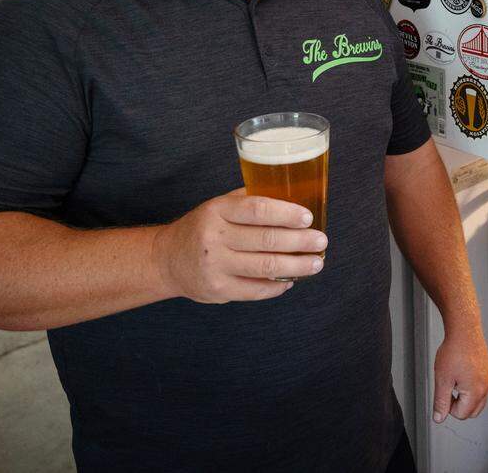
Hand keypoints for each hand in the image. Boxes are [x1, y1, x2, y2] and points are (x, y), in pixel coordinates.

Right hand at [151, 188, 327, 303]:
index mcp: (217, 210)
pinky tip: (290, 280)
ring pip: (265, 266)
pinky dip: (277, 286)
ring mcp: (215, 265)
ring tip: (316, 263)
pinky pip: (255, 290)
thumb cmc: (204, 228)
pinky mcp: (217, 289)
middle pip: (266, 239)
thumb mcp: (219, 206)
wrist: (167, 259)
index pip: (257, 209)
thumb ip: (250, 201)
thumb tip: (294, 198)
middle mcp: (214, 237)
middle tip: (320, 241)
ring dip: (296, 266)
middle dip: (300, 241)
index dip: (286, 213)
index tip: (308, 218)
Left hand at [432, 321, 487, 422]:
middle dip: (459, 405)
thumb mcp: (442, 379)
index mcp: (476, 392)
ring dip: (466, 397)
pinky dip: (472, 388)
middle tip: (449, 389)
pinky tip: (462, 373)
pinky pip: (482, 388)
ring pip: (478, 401)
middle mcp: (486, 387)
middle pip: (473, 412)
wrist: (464, 330)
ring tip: (455, 381)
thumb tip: (439, 418)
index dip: (449, 407)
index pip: (462, 415)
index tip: (444, 392)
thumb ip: (441, 402)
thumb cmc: (454, 350)